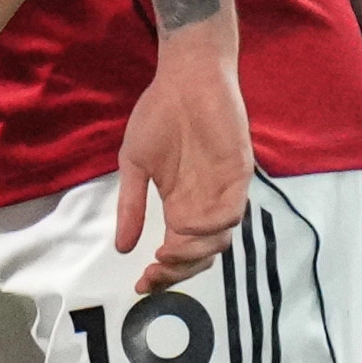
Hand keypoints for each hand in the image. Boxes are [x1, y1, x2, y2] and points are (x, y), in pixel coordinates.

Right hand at [113, 0, 250, 291]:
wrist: (185, 78)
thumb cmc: (158, 115)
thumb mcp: (133, 163)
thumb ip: (131, 205)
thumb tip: (122, 248)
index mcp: (181, 206)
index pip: (178, 251)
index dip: (163, 272)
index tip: (140, 284)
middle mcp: (206, 206)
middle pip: (201, 254)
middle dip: (179, 270)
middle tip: (155, 272)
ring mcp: (225, 192)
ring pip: (219, 239)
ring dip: (195, 252)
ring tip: (168, 251)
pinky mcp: (239, 175)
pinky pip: (233, 210)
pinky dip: (213, 225)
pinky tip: (188, 227)